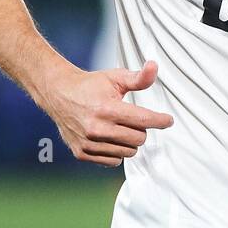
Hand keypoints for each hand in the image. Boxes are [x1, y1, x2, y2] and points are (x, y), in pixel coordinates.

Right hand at [41, 61, 172, 166]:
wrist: (59, 94)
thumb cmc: (90, 86)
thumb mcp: (115, 78)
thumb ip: (139, 77)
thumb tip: (154, 66)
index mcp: (107, 108)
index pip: (143, 120)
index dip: (160, 120)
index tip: (168, 120)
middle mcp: (97, 128)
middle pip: (139, 139)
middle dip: (141, 129)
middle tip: (134, 119)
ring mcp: (88, 143)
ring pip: (128, 152)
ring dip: (129, 142)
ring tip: (119, 127)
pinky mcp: (82, 153)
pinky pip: (113, 161)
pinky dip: (116, 152)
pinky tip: (109, 138)